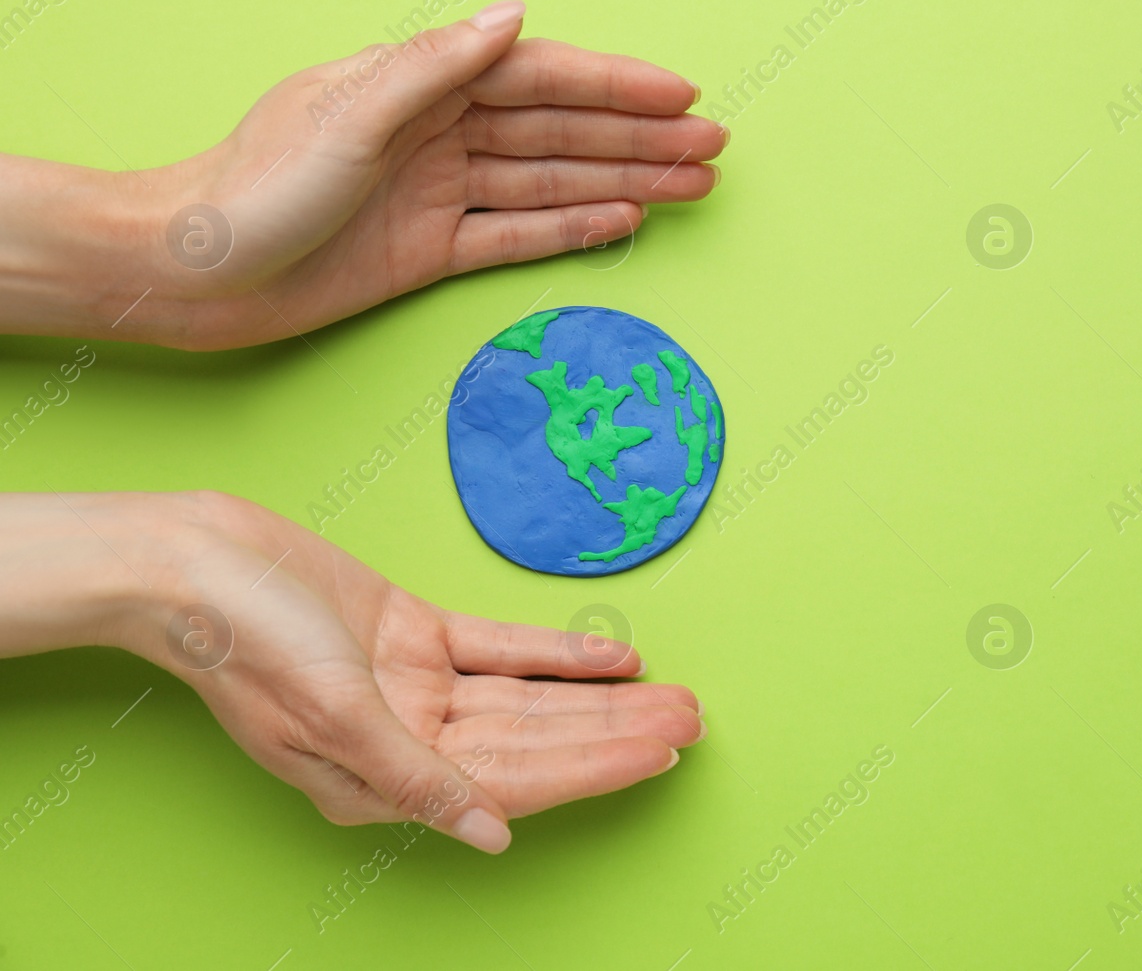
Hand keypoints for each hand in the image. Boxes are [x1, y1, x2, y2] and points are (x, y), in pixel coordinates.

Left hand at [0, 0, 726, 348]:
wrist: (191, 272)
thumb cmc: (254, 184)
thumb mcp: (348, 113)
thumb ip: (435, 65)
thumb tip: (514, 15)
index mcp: (419, 85)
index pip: (539, 78)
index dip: (615, 85)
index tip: (682, 95)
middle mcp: (438, 133)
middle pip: (560, 130)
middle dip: (640, 136)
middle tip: (714, 149)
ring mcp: (439, 193)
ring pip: (552, 181)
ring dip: (623, 181)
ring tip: (692, 187)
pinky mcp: (431, 251)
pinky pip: (517, 234)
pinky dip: (572, 228)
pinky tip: (624, 221)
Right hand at [0, 490, 702, 851]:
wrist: (192, 563)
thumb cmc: (245, 641)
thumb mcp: (334, 714)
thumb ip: (418, 777)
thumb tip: (493, 833)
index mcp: (384, 779)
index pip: (518, 778)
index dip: (595, 765)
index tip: (662, 752)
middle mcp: (409, 739)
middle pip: (538, 739)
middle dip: (616, 731)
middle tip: (693, 719)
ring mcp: (414, 686)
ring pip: (530, 698)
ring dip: (599, 696)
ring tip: (670, 694)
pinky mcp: (414, 634)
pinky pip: (501, 650)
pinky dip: (556, 654)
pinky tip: (612, 659)